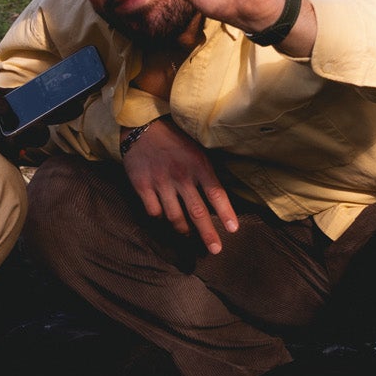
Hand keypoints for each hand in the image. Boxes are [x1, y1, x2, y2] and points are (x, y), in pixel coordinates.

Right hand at [123, 116, 238, 255]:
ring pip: (175, 217)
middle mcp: (181, 176)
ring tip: (188, 235)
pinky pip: (154, 211)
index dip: (226, 213)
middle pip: (197, 212)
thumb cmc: (174, 139)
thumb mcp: (197, 150)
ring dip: (183, 230)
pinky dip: (160, 216)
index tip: (233, 230)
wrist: (143, 125)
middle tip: (215, 250)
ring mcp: (160, 182)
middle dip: (207, 234)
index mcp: (198, 165)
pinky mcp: (142, 185)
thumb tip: (219, 197)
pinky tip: (163, 214)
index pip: (216, 194)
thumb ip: (206, 172)